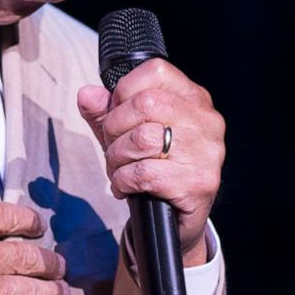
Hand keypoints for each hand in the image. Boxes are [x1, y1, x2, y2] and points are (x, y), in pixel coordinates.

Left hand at [77, 60, 224, 266]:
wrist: (175, 223)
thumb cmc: (155, 169)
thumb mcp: (126, 134)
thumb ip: (105, 112)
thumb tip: (87, 95)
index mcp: (194, 99)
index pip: (155, 71)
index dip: (124, 91)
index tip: (117, 114)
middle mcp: (206, 121)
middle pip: (144, 104)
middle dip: (114, 128)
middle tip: (113, 148)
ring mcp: (207, 152)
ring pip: (142, 139)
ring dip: (116, 159)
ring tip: (118, 170)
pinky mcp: (198, 183)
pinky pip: (144, 173)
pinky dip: (123, 181)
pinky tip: (126, 187)